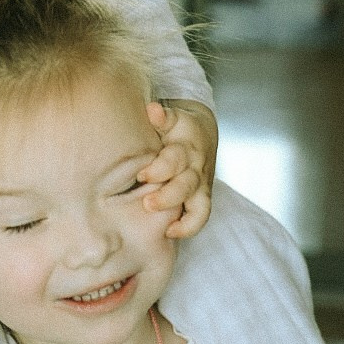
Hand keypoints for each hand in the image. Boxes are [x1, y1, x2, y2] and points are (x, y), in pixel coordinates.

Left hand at [139, 100, 217, 237]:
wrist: (202, 135)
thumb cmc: (177, 129)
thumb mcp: (171, 118)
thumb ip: (162, 117)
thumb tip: (152, 109)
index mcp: (186, 147)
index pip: (175, 159)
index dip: (160, 169)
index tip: (142, 176)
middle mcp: (195, 167)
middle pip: (186, 185)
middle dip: (168, 196)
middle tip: (148, 203)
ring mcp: (200, 184)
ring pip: (198, 204)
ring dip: (182, 217)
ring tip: (165, 227)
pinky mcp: (202, 197)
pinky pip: (201, 216)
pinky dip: (189, 227)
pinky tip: (171, 233)